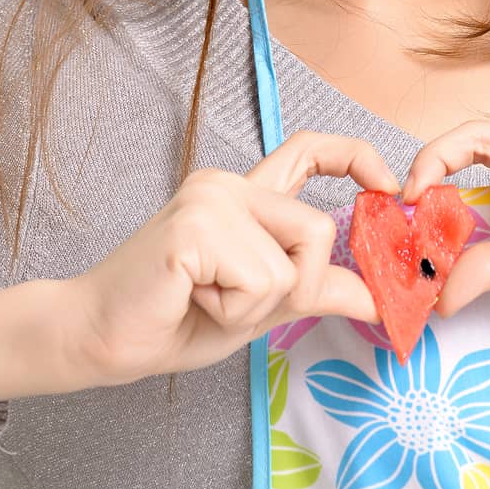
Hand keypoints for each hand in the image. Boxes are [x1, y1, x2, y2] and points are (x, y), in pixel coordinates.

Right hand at [69, 131, 398, 386]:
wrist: (100, 338)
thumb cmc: (173, 319)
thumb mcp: (261, 305)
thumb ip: (313, 288)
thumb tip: (380, 296)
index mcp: (243, 195)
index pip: (309, 150)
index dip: (357, 157)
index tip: (389, 187)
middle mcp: (229, 184)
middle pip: (317, 228)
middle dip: (295, 287)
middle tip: (234, 303)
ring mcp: (212, 199)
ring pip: (294, 261)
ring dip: (257, 305)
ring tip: (205, 299)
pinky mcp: (197, 226)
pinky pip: (262, 280)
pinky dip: (235, 310)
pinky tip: (192, 299)